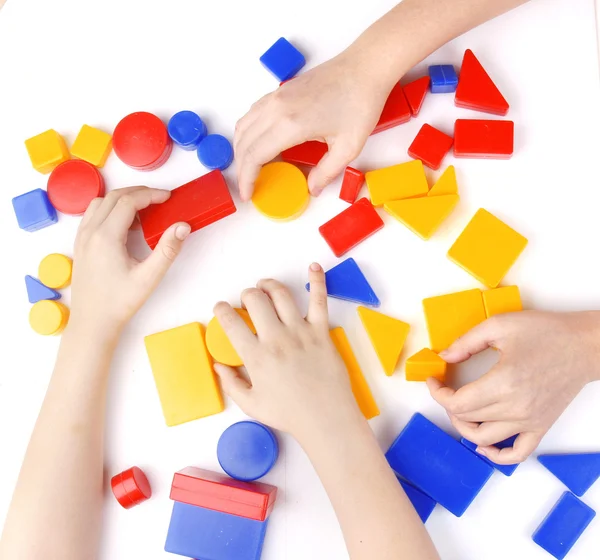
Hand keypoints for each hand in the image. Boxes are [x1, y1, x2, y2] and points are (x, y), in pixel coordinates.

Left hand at [69, 187, 189, 335]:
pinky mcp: (80, 245)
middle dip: (138, 193)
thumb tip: (182, 226)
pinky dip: (110, 210)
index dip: (150, 195)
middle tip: (159, 198)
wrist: (93, 322)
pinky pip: (93, 215)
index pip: (128, 202)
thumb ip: (167, 250)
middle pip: (113, 197)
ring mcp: (82, 238)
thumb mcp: (149, 277)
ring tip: (143, 210)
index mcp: (106, 237)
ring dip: (122, 199)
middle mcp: (90, 232)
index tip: (167, 197)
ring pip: (100, 203)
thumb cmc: (119, 302)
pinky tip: (125, 224)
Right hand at [212, 263, 361, 441]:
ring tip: (265, 285)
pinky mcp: (321, 331)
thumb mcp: (251, 404)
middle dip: (246, 294)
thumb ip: (231, 383)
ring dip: (269, 284)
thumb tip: (218, 365)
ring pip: (281, 295)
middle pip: (255, 300)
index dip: (221, 310)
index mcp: (256, 357)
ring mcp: (300, 332)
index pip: (231, 323)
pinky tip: (313, 267)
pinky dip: (317, 281)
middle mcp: (276, 339)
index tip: (221, 308)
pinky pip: (319, 300)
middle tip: (247, 300)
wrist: (326, 418)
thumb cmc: (289, 414)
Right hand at [234, 49, 392, 200]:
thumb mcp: (348, 147)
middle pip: (243, 143)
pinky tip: (257, 143)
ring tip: (250, 169)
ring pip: (243, 127)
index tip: (247, 194)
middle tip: (248, 187)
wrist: (365, 67)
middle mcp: (276, 108)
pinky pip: (252, 114)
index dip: (247, 179)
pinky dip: (248, 132)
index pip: (254, 156)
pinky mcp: (280, 91)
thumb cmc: (360, 102)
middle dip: (241, 169)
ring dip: (241, 150)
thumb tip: (312, 189)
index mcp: (290, 124)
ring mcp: (276, 96)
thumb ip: (326, 172)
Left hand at [426, 311, 599, 463]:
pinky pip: (517, 454)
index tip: (433, 381)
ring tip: (458, 411)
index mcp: (503, 382)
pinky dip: (497, 456)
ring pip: (484, 440)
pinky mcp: (541, 426)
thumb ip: (466, 342)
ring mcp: (529, 421)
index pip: (457, 403)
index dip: (437, 394)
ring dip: (463, 428)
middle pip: (467, 419)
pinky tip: (484, 446)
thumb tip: (444, 356)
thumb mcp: (500, 325)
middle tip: (445, 389)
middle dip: (447, 405)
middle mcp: (516, 407)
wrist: (584, 345)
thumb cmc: (546, 332)